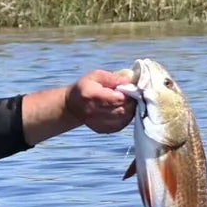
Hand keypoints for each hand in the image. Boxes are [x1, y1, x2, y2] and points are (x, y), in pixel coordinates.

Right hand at [20, 69, 140, 145]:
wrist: (70, 106)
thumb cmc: (84, 87)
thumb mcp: (96, 76)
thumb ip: (112, 77)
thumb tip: (129, 79)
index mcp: (92, 95)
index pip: (117, 97)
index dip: (129, 94)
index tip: (135, 89)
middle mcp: (94, 110)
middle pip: (123, 110)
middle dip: (133, 103)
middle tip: (136, 95)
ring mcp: (99, 123)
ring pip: (124, 119)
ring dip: (131, 111)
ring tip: (131, 102)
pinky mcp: (104, 130)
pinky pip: (121, 126)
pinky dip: (126, 119)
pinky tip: (124, 111)